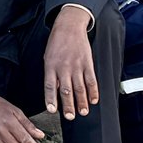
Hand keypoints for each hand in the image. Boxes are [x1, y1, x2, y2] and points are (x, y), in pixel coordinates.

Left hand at [41, 3, 100, 120]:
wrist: (69, 26)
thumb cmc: (56, 43)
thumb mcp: (48, 57)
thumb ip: (51, 74)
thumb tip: (55, 91)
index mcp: (50, 66)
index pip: (50, 86)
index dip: (51, 99)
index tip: (52, 110)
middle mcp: (63, 67)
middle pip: (66, 90)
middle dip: (68, 105)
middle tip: (70, 117)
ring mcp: (76, 66)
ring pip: (80, 88)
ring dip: (82, 102)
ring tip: (83, 112)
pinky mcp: (88, 63)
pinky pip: (91, 80)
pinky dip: (93, 91)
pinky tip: (94, 100)